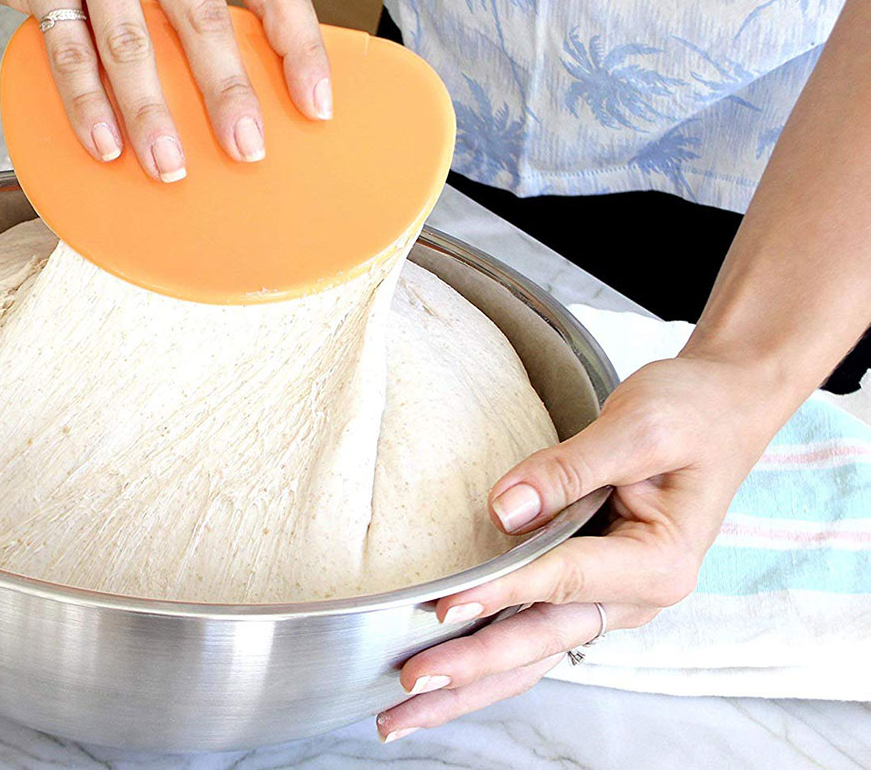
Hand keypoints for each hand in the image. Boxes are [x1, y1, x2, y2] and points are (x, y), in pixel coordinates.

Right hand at [0, 0, 330, 180]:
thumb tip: (238, 92)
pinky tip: (106, 143)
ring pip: (131, 42)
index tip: (316, 107)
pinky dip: (88, 103)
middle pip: (204, 17)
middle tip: (246, 149)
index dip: (301, 49)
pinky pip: (69, 49)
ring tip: (169, 166)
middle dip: (227, 94)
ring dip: (152, 115)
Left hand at [376, 354, 789, 741]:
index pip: (563, 580)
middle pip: (540, 640)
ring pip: (530, 653)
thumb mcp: (639, 427)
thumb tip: (505, 512)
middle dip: (472, 668)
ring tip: (404, 716)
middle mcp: (635, 596)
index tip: (444, 608)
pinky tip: (445, 681)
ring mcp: (609, 599)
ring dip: (470, 684)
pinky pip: (532, 632)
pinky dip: (487, 659)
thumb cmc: (690, 415)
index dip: (502, 591)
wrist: (722, 410)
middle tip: (408, 684)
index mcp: (658, 562)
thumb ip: (570, 469)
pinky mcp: (586, 589)